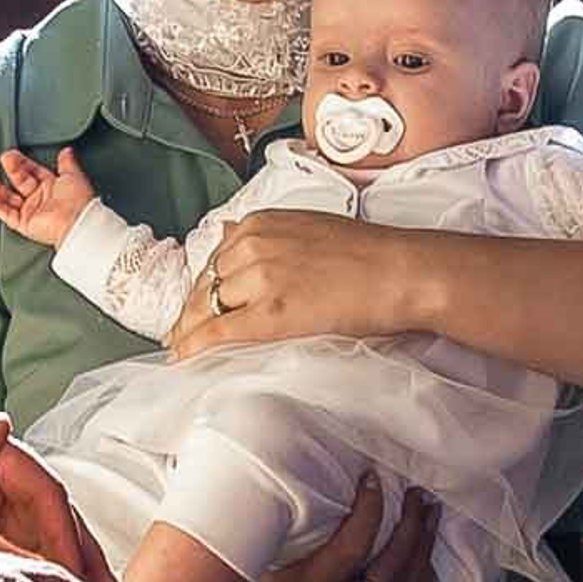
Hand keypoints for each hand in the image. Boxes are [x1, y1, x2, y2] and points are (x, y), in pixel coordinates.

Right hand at [0, 145, 96, 247]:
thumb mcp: (73, 175)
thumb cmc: (79, 201)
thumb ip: (67, 162)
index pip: (32, 171)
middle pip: (19, 182)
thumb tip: (66, 151)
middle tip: (3, 159)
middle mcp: (41, 199)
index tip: (12, 154)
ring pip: (9, 199)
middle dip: (10, 170)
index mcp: (52, 186)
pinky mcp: (26, 224)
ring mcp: (32, 212)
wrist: (77, 222)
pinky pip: (7, 215)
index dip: (21, 163)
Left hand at [168, 210, 423, 361]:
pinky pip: (218, 331)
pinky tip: (183, 358)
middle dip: (191, 311)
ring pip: (205, 308)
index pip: (214, 259)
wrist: (401, 271)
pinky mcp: (270, 312)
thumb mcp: (306, 225)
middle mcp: (253, 244)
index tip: (196, 306)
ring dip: (190, 330)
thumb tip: (228, 234)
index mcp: (261, 223)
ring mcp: (260, 278)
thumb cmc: (368, 254)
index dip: (202, 288)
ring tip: (184, 350)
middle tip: (181, 334)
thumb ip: (265, 233)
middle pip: (204, 285)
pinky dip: (194, 346)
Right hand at [206, 480, 440, 581]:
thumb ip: (265, 534)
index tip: (373, 479)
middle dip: (411, 526)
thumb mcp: (240, 572)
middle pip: (391, 568)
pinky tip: (423, 566)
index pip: (354, 544)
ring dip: (422, 554)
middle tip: (419, 496)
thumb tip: (276, 484)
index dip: (370, 507)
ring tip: (429, 521)